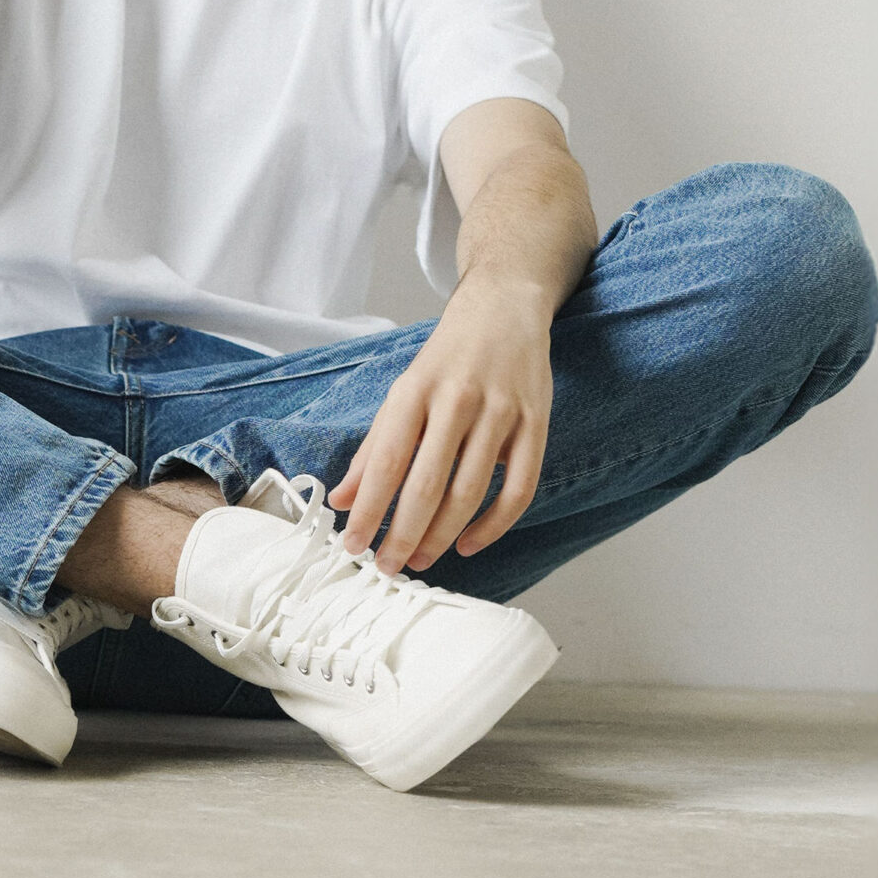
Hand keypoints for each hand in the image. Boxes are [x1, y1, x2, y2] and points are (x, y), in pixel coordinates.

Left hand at [328, 280, 554, 575]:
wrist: (504, 310)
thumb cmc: (447, 358)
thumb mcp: (403, 391)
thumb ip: (373, 447)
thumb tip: (341, 500)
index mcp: (415, 390)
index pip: (386, 461)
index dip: (369, 509)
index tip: (352, 544)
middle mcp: (457, 400)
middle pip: (427, 484)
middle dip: (403, 534)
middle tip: (386, 567)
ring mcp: (501, 412)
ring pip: (470, 492)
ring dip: (442, 536)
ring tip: (420, 560)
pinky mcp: (536, 425)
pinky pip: (518, 489)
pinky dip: (494, 525)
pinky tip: (469, 544)